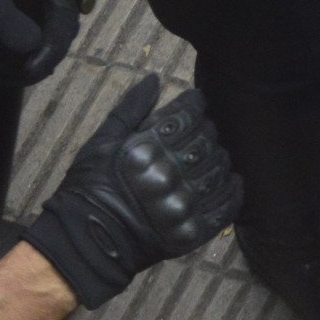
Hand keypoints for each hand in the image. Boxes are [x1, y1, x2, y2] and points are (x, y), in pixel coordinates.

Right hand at [20, 79, 238, 309]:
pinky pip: (227, 204)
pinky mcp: (193, 231)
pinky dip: (233, 189)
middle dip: (206, 131)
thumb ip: (131, 110)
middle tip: (200, 133)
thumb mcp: (101, 143)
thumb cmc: (90, 187)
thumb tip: (155, 79)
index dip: (195, 106)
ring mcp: (182, 205)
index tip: (195, 104)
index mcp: (144, 151)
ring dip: (219, 158)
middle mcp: (166, 176)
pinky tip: (228, 180)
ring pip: (220, 168)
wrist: (87, 240)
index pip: (188, 116)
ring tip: (207, 157)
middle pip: (207, 140)